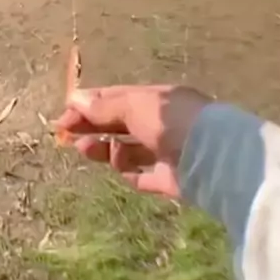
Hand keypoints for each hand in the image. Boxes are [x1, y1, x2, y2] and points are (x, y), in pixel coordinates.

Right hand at [55, 85, 211, 198]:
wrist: (213, 158)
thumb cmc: (173, 121)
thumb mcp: (135, 106)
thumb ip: (105, 106)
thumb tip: (75, 100)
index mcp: (157, 100)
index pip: (118, 98)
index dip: (90, 105)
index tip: (65, 113)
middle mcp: (162, 124)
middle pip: (121, 124)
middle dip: (93, 126)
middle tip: (65, 133)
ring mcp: (168, 152)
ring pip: (129, 150)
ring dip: (105, 149)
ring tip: (84, 149)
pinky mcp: (171, 180)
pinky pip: (144, 176)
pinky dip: (128, 171)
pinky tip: (117, 166)